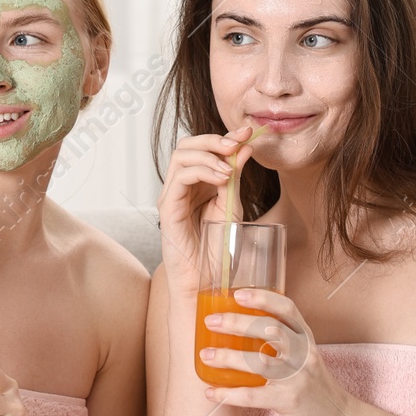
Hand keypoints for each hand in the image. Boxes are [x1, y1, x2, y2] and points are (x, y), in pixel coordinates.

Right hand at [157, 125, 259, 298]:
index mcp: (197, 185)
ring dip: (208, 154)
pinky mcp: (167, 208)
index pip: (205, 150)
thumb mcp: (233, 207)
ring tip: (229, 168)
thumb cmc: (218, 251)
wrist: (207, 282)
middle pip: (188, 145)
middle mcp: (181, 187)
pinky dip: (201, 171)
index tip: (248, 132)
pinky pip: (180, 177)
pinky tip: (221, 179)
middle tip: (236, 142)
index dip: (226, 137)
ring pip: (180, 156)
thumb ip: (236, 179)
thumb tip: (246, 148)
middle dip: (214, 139)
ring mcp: (172, 196)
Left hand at [200, 288, 352, 415]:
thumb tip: (236, 328)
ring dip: (229, 357)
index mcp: (305, 337)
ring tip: (205, 355)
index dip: (263, 298)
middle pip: (271, 330)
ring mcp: (298, 377)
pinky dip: (229, 394)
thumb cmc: (311, 384)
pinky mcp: (289, 401)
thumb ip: (280, 341)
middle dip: (237, 323)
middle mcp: (304, 353)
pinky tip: (211, 392)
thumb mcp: (302, 355)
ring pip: (260, 361)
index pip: (287, 309)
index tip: (237, 293)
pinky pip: (254, 396)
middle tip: (211, 321)